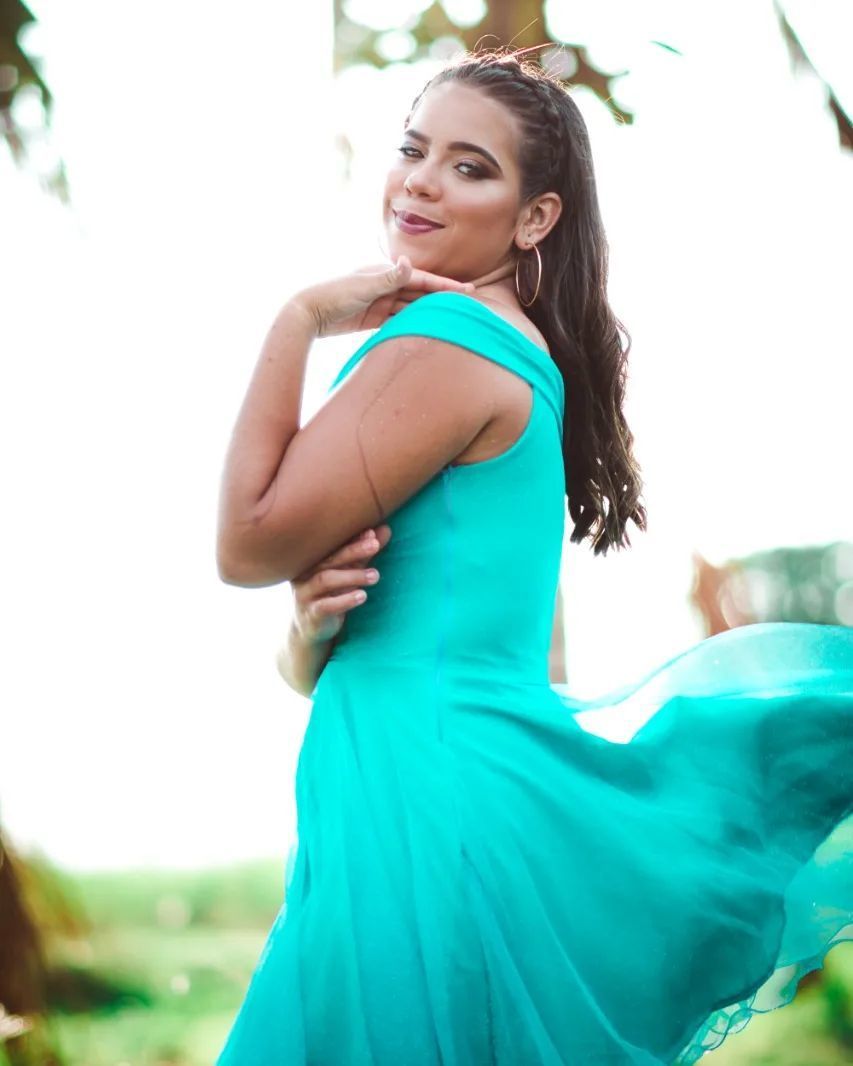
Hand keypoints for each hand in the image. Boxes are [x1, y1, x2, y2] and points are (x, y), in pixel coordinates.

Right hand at [291, 524, 392, 642]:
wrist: (311, 627)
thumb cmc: (331, 592)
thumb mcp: (349, 572)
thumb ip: (364, 553)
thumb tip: (386, 529)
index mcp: (312, 559)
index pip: (332, 545)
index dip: (352, 539)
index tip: (372, 534)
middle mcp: (305, 574)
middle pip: (329, 559)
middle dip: (353, 551)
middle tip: (375, 545)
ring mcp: (305, 594)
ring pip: (325, 580)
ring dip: (352, 575)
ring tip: (375, 576)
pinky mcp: (311, 614)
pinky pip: (325, 605)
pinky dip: (344, 600)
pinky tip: (362, 596)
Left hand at [293, 255, 474, 337]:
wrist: (308, 313)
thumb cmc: (333, 296)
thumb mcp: (362, 287)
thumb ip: (388, 278)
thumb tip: (409, 262)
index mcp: (384, 274)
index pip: (421, 279)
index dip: (445, 285)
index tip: (467, 290)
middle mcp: (384, 286)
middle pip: (419, 293)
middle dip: (442, 297)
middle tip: (467, 305)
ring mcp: (378, 303)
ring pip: (410, 307)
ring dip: (429, 311)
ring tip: (452, 319)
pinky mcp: (371, 319)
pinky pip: (397, 321)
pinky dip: (411, 324)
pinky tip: (425, 330)